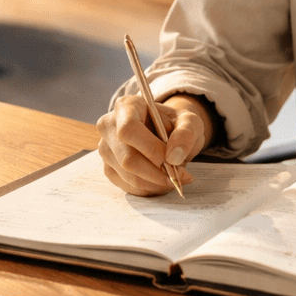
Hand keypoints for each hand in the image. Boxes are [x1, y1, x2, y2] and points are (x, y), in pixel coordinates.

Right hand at [95, 95, 209, 195]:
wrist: (167, 133)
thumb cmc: (176, 124)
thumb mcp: (189, 122)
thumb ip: (186, 134)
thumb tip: (173, 157)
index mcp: (127, 106)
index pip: (128, 129)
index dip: (150, 149)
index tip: (172, 160)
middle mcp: (109, 126)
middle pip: (127, 158)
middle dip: (157, 173)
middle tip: (180, 177)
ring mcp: (105, 148)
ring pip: (128, 175)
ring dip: (155, 183)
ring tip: (174, 178)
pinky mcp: (108, 168)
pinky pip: (127, 186)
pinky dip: (148, 188)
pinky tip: (161, 181)